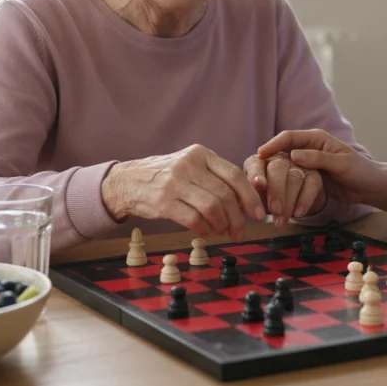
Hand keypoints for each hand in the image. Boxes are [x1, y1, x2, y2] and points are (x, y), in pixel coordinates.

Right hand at [101, 145, 265, 240]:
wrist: (128, 181)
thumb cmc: (166, 176)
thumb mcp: (191, 165)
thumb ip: (215, 177)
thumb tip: (247, 201)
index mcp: (201, 154)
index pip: (234, 175)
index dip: (250, 197)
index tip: (259, 214)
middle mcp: (189, 165)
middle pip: (225, 194)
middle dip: (238, 218)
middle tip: (240, 231)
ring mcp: (175, 183)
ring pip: (212, 207)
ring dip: (222, 225)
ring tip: (221, 231)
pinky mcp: (163, 202)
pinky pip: (193, 219)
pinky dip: (204, 229)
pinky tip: (205, 231)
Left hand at [244, 152, 325, 227]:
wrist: (286, 202)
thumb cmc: (264, 198)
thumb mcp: (254, 197)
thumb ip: (251, 196)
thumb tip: (249, 201)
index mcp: (258, 162)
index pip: (256, 164)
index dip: (257, 174)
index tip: (259, 185)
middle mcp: (278, 159)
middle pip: (278, 168)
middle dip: (276, 191)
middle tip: (274, 210)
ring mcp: (298, 165)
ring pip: (295, 177)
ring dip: (289, 201)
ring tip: (282, 219)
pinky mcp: (313, 174)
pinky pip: (311, 185)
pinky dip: (304, 201)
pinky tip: (298, 213)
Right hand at [258, 129, 386, 210]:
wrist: (370, 188)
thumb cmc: (360, 171)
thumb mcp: (341, 163)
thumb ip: (318, 158)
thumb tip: (294, 155)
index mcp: (316, 138)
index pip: (288, 137)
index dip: (273, 145)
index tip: (260, 155)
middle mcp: (308, 149)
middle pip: (282, 154)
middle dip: (270, 166)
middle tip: (259, 179)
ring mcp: (307, 164)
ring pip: (285, 170)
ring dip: (276, 181)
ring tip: (266, 191)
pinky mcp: (307, 178)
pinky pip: (291, 182)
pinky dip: (284, 190)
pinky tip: (276, 199)